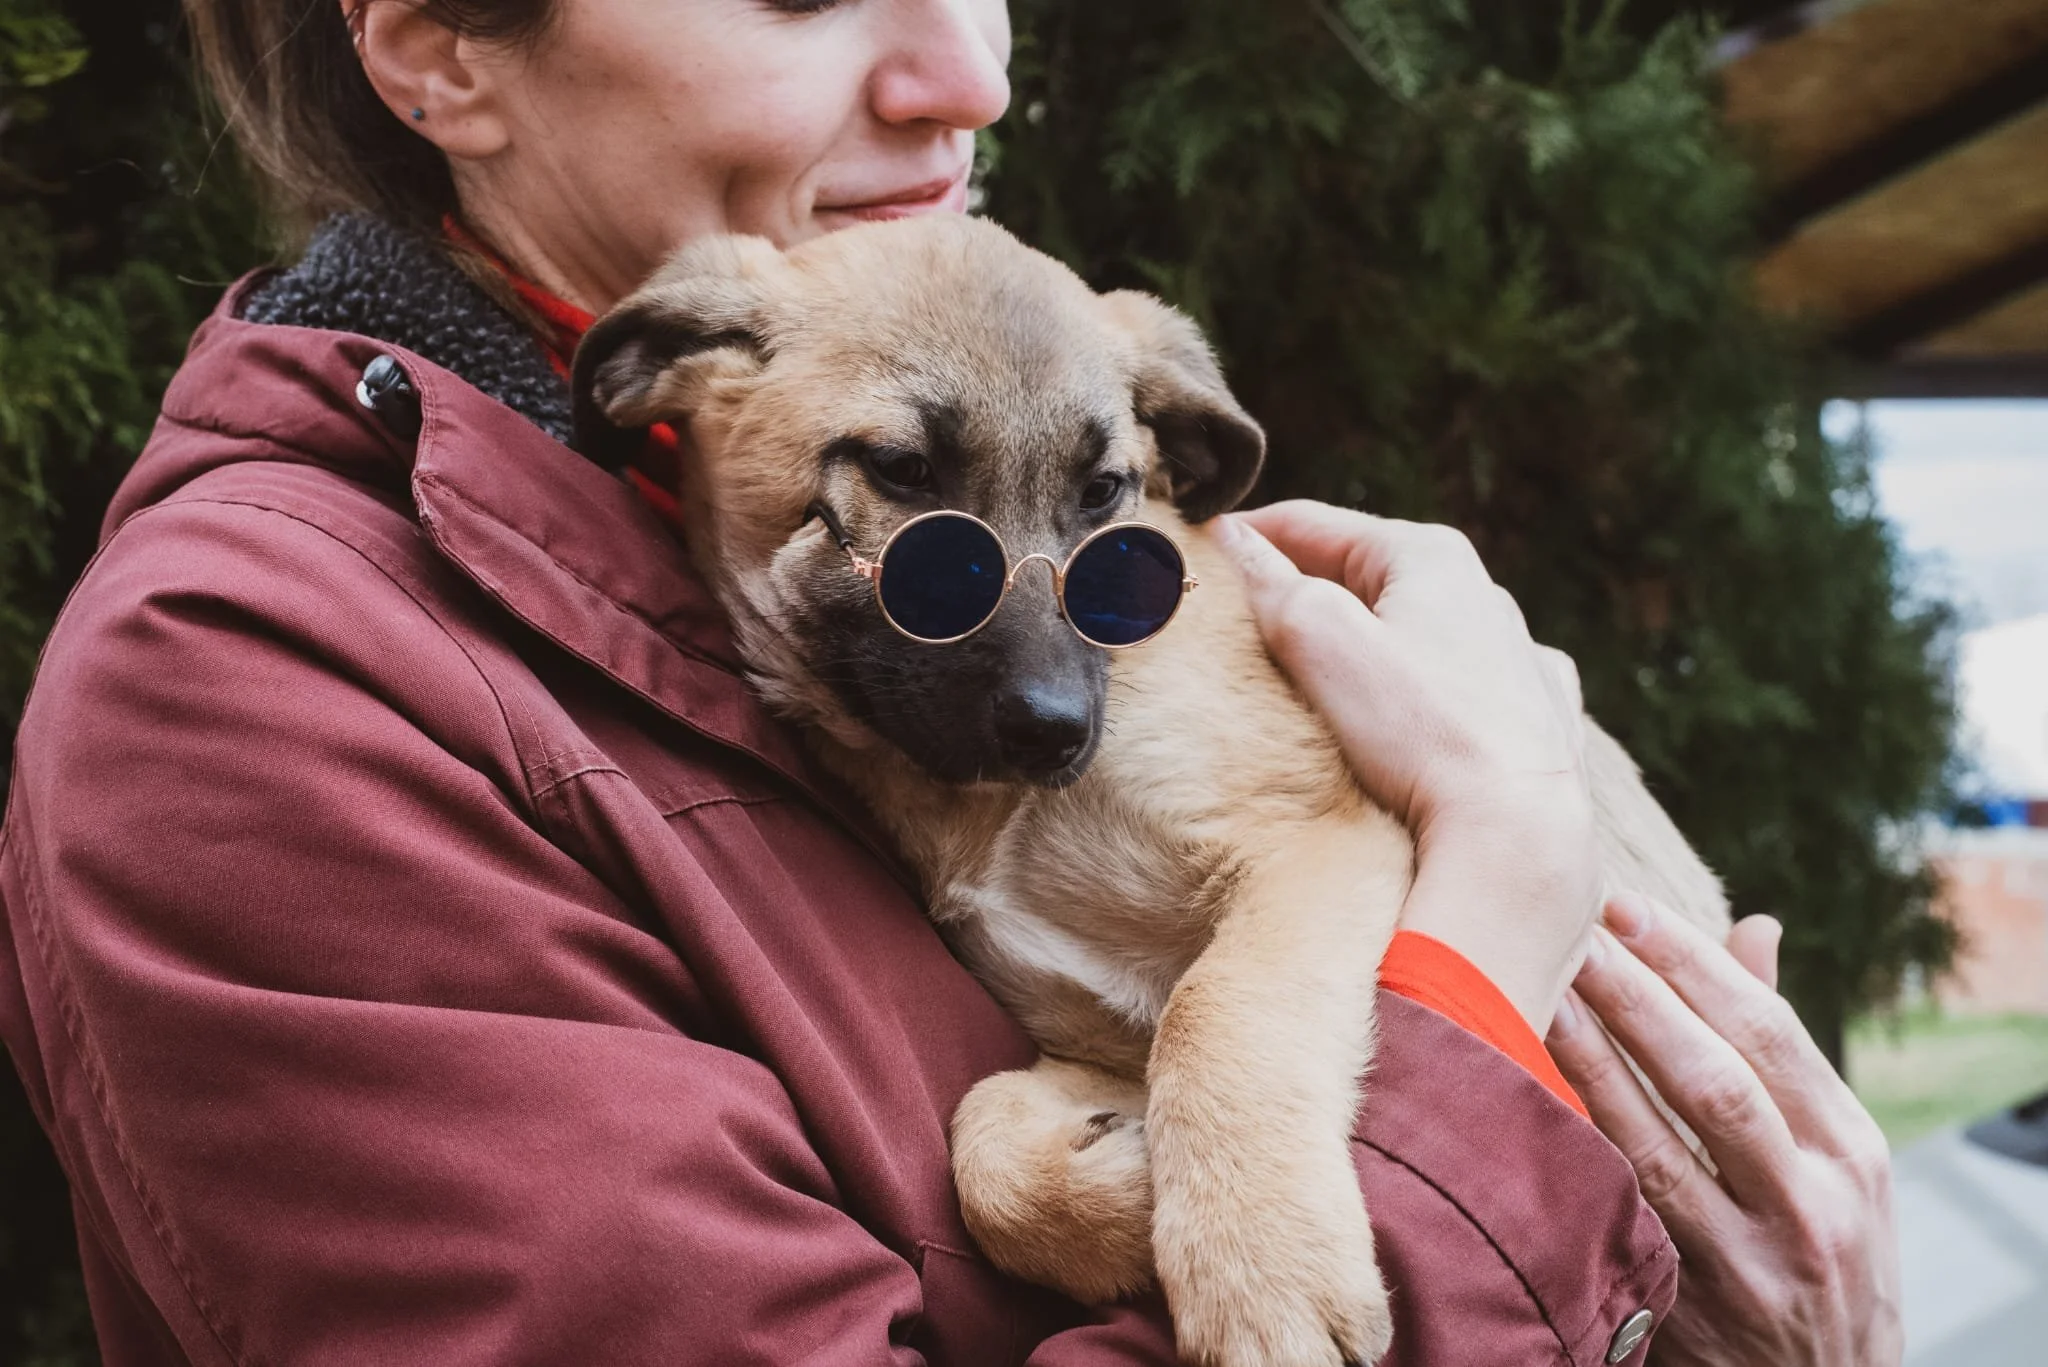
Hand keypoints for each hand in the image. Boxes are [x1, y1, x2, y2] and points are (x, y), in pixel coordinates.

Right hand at [1217, 500, 1600, 1031]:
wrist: (1519, 831)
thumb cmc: (1419, 733)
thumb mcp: (1320, 642)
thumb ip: (1270, 584)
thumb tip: (1229, 539)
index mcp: (1430, 556)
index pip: (1313, 525)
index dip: (1247, 534)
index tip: (1197, 552)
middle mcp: (1484, 595)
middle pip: (1367, 576)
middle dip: (1303, 591)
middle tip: (1238, 618)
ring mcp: (1519, 657)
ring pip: (1419, 631)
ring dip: (1365, 643)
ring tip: (1314, 676)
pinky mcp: (1536, 718)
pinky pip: (1465, 687)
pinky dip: (1423, 690)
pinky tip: (1406, 716)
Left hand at [1547, 896, 1902, 1366]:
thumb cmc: (1818, 1246)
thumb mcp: (1834, 1159)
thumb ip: (1781, 1050)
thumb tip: (1756, 927)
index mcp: (1851, 1150)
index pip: (1767, 1031)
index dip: (1690, 962)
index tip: (1625, 906)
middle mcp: (1813, 1205)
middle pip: (1712, 1078)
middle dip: (1635, 998)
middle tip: (1570, 931)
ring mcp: (1749, 1263)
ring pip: (1656, 1146)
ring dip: (1589, 1064)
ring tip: (1536, 994)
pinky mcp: (1687, 1309)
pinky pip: (1619, 1215)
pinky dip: (1574, 1151)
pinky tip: (1523, 1097)